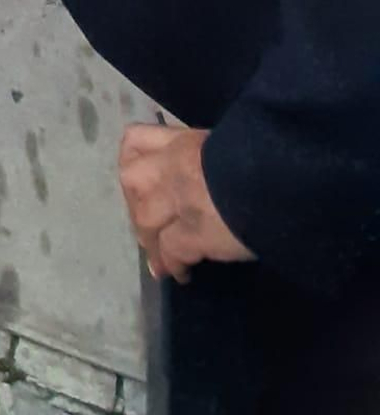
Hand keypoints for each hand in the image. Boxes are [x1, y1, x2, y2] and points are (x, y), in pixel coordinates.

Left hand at [118, 124, 254, 282]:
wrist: (285, 181)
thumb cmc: (267, 159)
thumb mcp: (231, 148)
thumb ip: (209, 159)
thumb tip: (208, 176)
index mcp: (184, 142)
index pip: (136, 139)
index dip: (133, 159)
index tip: (143, 178)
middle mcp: (173, 167)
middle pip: (130, 179)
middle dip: (134, 202)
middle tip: (149, 225)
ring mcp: (179, 201)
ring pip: (144, 220)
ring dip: (150, 241)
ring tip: (161, 260)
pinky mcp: (192, 234)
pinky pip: (170, 252)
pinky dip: (172, 265)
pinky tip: (183, 275)